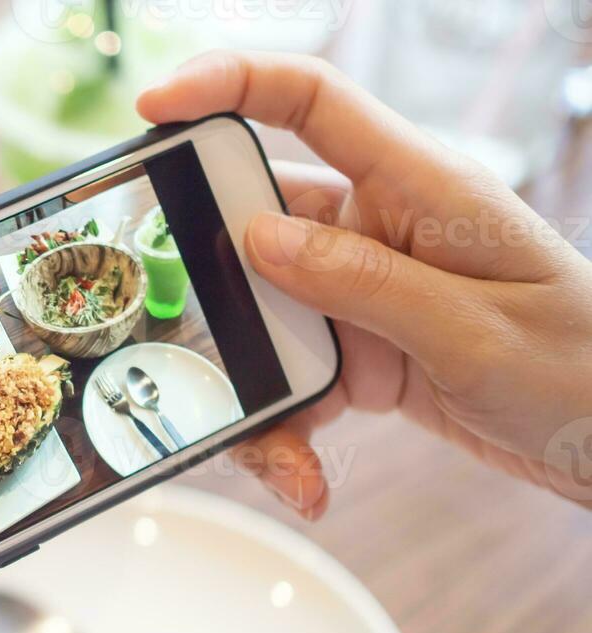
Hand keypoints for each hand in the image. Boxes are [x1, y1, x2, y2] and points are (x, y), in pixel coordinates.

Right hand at [138, 51, 591, 514]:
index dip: (227, 84)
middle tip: (201, 340)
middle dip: (213, 286)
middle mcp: (377, 226)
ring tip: (286, 460)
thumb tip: (256, 238)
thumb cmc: (578, 365)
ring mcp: (359, 290)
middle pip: (254, 223)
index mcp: (420, 185)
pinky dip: (282, 431)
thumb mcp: (473, 328)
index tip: (153, 108)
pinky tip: (305, 478)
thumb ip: (363, 282)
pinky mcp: (353, 347)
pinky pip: (284, 378)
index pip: (311, 102)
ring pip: (258, 319)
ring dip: (255, 390)